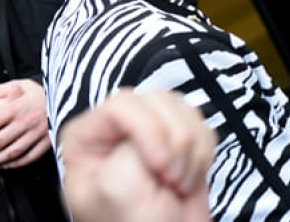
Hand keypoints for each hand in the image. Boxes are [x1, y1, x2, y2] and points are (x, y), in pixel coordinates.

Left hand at [0, 79, 50, 167]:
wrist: (76, 95)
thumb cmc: (46, 91)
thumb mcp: (21, 84)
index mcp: (19, 108)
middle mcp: (28, 122)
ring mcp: (38, 134)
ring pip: (9, 153)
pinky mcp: (47, 142)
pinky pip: (27, 158)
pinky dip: (12, 163)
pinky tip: (3, 163)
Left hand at [61, 90, 214, 221]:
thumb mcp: (117, 189)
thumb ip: (128, 148)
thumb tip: (156, 128)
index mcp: (86, 140)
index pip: (120, 105)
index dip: (148, 129)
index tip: (159, 166)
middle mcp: (115, 129)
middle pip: (156, 100)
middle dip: (174, 140)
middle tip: (171, 178)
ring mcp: (150, 130)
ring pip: (182, 108)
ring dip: (191, 149)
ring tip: (178, 181)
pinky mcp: (179, 136)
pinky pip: (202, 123)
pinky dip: (203, 152)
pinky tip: (189, 176)